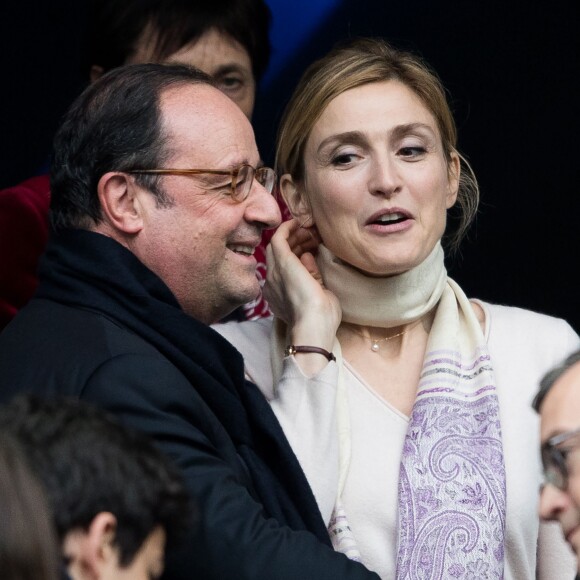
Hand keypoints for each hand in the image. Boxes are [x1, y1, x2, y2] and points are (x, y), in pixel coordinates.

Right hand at [264, 219, 340, 351]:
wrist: (314, 325)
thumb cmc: (321, 319)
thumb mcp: (318, 295)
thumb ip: (312, 276)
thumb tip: (307, 255)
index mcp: (279, 295)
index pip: (283, 268)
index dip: (296, 255)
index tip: (311, 249)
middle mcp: (272, 283)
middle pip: (277, 254)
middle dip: (294, 243)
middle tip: (311, 238)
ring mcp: (274, 272)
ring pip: (277, 245)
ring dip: (293, 236)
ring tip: (309, 232)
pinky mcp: (281, 262)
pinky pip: (278, 237)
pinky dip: (287, 228)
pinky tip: (299, 223)